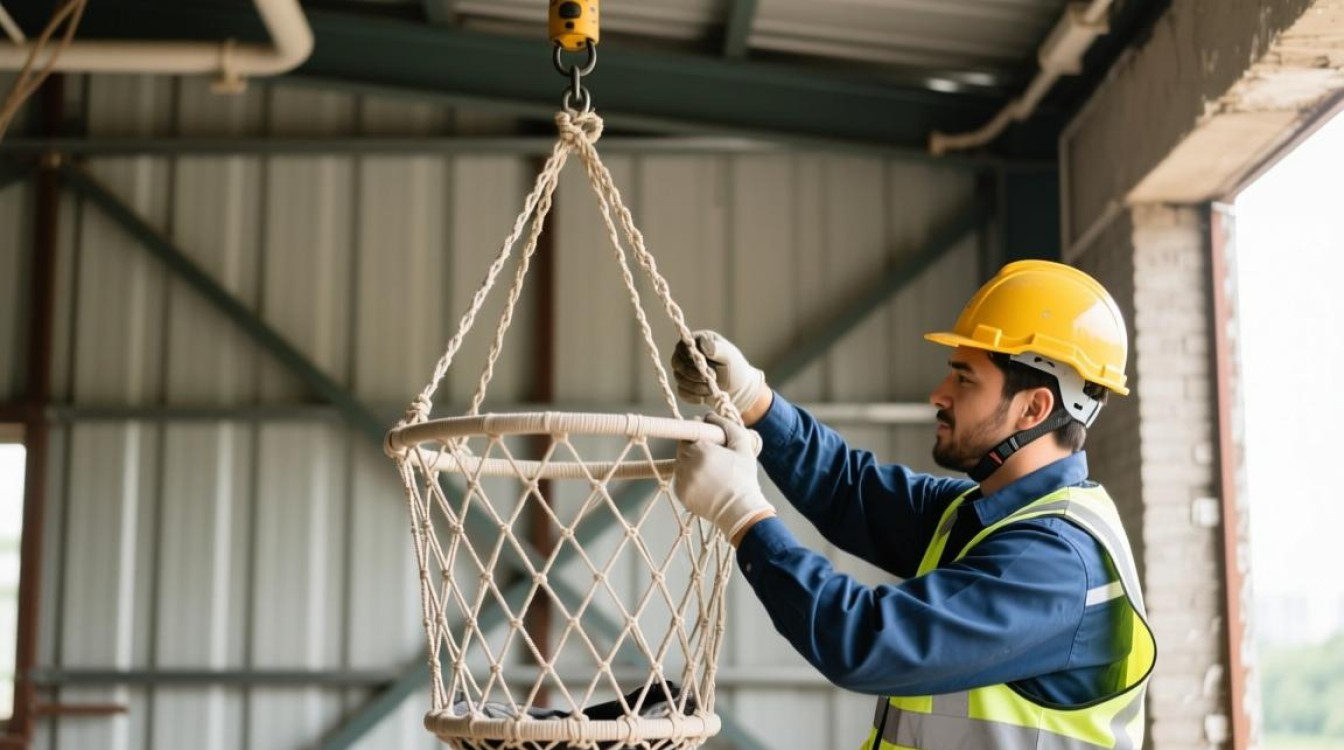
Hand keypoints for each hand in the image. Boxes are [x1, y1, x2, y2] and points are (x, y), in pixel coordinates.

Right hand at [671, 331, 767, 417]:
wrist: (739, 389)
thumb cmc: (736, 369)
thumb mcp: (730, 356)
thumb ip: (717, 349)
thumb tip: (703, 343)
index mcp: (698, 341)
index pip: (683, 345)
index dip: (689, 357)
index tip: (705, 366)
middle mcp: (688, 354)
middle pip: (676, 362)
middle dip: (693, 373)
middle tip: (712, 378)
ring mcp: (685, 370)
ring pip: (678, 378)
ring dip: (695, 386)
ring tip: (711, 389)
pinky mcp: (685, 385)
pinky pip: (681, 391)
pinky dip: (693, 396)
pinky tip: (705, 396)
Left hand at [673, 413, 775, 543]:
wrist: (740, 510)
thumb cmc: (743, 478)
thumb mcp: (743, 446)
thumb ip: (727, 426)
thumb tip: (709, 416)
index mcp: (700, 449)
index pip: (689, 432)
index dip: (698, 435)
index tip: (707, 440)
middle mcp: (686, 463)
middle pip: (682, 447)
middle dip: (694, 449)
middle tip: (712, 457)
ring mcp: (681, 479)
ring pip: (680, 463)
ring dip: (691, 463)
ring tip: (710, 472)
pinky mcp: (680, 493)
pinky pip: (680, 479)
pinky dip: (689, 478)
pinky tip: (706, 484)